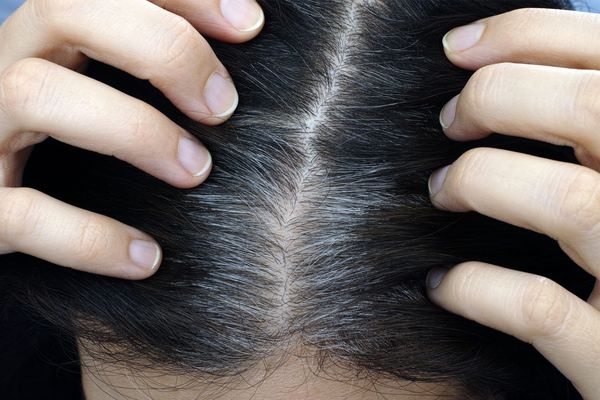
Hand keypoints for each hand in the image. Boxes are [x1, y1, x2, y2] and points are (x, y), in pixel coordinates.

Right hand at [0, 0, 263, 278]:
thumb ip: (147, 75)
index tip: (250, 25)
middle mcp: (6, 68)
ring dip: (134, 130)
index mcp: (49, 41)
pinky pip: (22, 215)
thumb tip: (236, 69)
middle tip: (223, 105)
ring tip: (196, 171)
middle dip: (161, 48)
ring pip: (37, 93)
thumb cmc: (66, 157)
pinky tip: (146, 258)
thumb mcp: (100, 99)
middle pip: (63, 7)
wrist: (0, 211)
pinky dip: (90, 237)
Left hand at [426, 8, 599, 398]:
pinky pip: (536, 308)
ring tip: (442, 191)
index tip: (458, 47)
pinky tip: (440, 284)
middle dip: (497, 96)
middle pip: (592, 109)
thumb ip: (590, 125)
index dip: (527, 34)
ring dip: (480, 183)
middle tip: (450, 119)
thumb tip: (505, 69)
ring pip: (568, 203)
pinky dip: (473, 288)